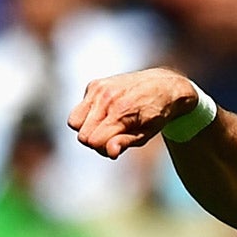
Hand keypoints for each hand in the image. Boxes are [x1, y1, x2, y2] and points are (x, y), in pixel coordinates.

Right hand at [68, 69, 197, 158]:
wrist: (163, 86)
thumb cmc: (155, 115)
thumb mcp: (145, 134)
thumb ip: (125, 143)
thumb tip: (110, 152)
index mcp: (120, 113)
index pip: (93, 141)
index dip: (103, 149)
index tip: (116, 147)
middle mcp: (106, 99)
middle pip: (82, 135)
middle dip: (94, 141)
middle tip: (112, 137)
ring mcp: (98, 89)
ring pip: (74, 122)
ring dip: (87, 129)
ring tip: (106, 127)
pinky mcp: (95, 84)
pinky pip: (79, 109)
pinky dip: (89, 115)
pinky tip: (106, 113)